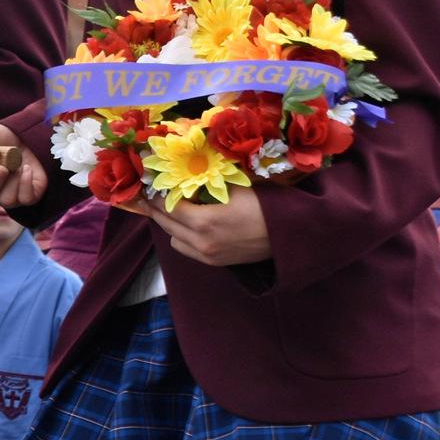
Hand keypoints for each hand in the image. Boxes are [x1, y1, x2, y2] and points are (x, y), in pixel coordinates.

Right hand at [0, 124, 46, 211]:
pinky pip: (25, 199)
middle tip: (1, 168)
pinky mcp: (28, 196)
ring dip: (12, 181)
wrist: (25, 138)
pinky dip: (26, 184)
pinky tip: (26, 168)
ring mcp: (9, 196)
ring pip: (6, 201)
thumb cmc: (1, 139)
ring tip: (17, 164)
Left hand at [144, 188, 273, 266]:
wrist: (287, 235)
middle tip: (152, 197)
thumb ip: (206, 185)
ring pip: (173, 239)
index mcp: (203, 221)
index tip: (152, 186)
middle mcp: (200, 241)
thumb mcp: (234, 189)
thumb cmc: (263, 207)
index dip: (158, 196)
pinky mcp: (213, 262)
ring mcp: (206, 254)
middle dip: (158, 209)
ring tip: (174, 212)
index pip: (168, 207)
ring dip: (170, 225)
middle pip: (166, 223)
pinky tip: (188, 227)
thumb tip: (186, 177)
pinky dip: (182, 238)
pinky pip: (185, 250)